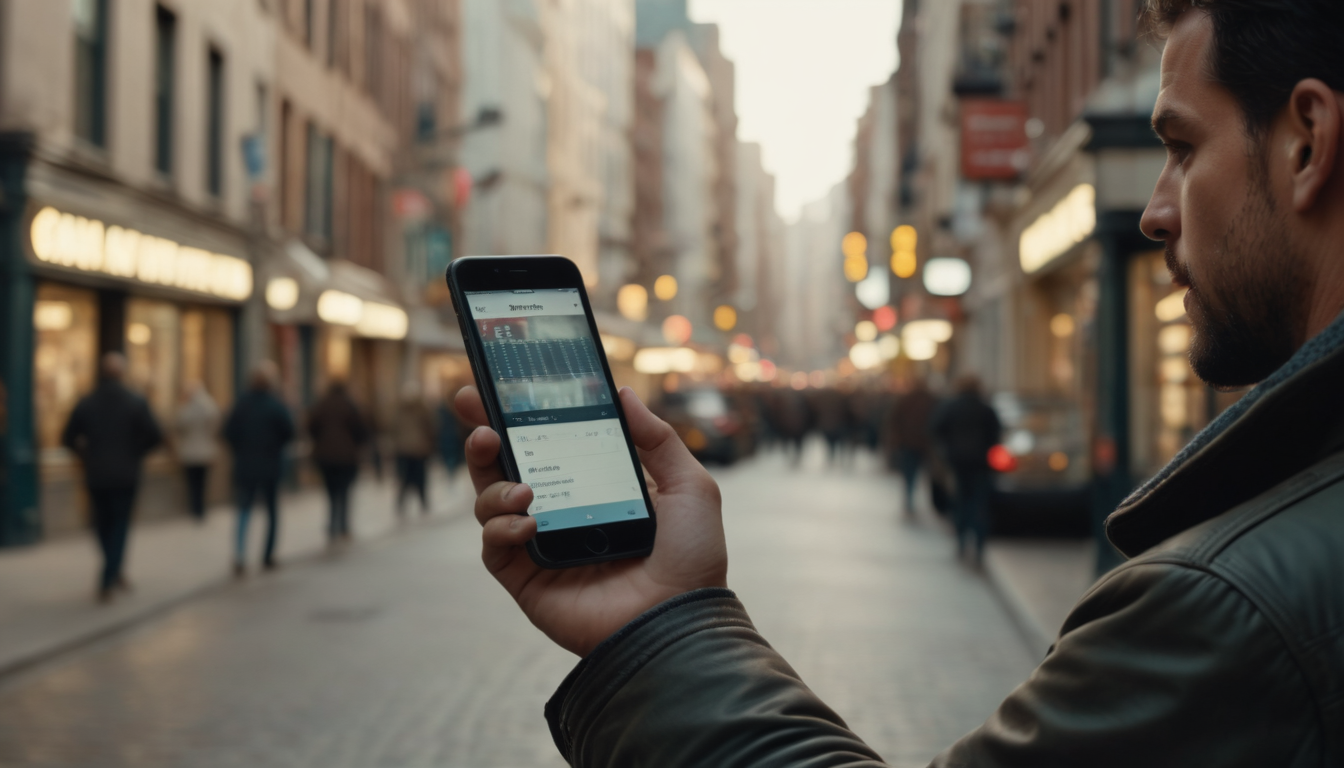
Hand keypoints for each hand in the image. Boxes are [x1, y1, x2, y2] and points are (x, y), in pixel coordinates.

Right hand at [455, 385, 727, 656]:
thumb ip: (657, 439)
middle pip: (506, 466)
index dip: (519, 416)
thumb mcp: (689, 487)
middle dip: (483, 434)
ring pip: (489, 502)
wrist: (680, 619)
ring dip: (492, 484)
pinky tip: (527, 524)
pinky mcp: (526, 579)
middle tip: (472, 407)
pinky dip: (500, 528)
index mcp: (594, 487)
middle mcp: (561, 513)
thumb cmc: (692, 559)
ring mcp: (540, 546)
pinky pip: (493, 546)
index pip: (548, 443)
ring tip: (522, 488)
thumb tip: (622, 394)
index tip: (498, 385)